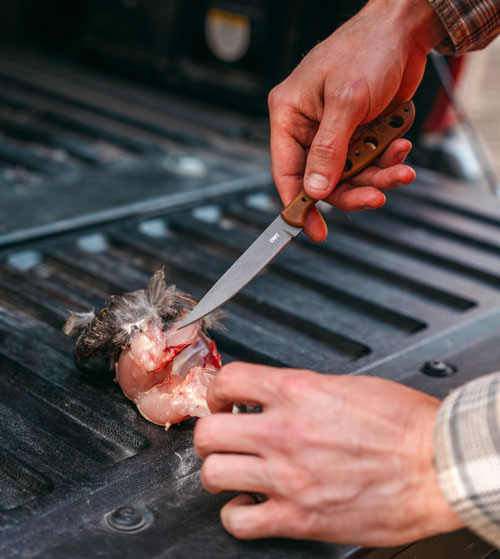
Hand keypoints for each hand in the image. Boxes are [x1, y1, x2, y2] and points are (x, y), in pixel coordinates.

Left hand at [194, 363, 462, 544]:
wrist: (437, 465)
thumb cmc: (403, 423)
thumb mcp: (346, 385)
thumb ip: (301, 390)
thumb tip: (274, 395)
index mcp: (297, 392)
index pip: (228, 380)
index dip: (218, 390)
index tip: (223, 399)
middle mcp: (284, 432)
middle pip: (208, 431)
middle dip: (211, 432)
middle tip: (225, 435)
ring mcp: (287, 477)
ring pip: (213, 474)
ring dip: (219, 471)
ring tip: (235, 469)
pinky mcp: (299, 517)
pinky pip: (239, 521)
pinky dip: (237, 514)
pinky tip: (251, 505)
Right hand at [268, 0, 445, 240]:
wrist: (406, 28)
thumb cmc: (368, 48)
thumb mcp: (346, 101)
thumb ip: (329, 149)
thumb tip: (316, 188)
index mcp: (290, 115)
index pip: (287, 171)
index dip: (299, 204)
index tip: (313, 229)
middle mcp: (310, 127)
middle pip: (323, 179)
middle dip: (352, 191)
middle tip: (375, 198)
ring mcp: (336, 131)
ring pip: (350, 174)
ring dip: (377, 176)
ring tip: (400, 170)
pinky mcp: (359, 132)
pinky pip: (369, 161)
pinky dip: (386, 160)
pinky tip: (400, 148)